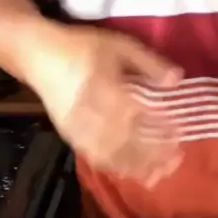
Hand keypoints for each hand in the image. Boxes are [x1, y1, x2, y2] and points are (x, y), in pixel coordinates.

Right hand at [24, 21, 182, 182]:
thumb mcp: (119, 45)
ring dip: (136, 166)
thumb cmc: (82, 48)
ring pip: (110, 154)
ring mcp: (78, 127)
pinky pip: (95, 157)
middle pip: (124, 140)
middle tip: (176, 160)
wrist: (38, 56)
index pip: (135, 113)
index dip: (157, 126)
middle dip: (152, 154)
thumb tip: (177, 80)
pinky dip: (116, 167)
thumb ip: (148, 62)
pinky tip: (132, 173)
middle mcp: (89, 111)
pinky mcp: (70, 136)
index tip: (179, 133)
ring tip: (159, 173)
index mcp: (102, 87)